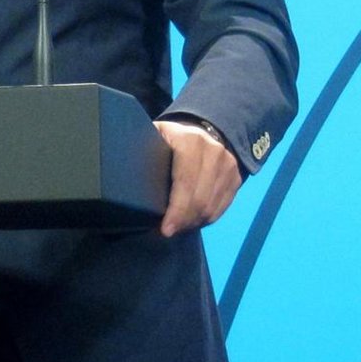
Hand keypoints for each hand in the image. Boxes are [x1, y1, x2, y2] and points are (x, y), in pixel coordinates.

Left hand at [154, 120, 240, 237]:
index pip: (185, 182)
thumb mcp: (156, 135)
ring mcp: (228, 166)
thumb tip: (124, 172)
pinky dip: (206, 219)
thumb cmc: (171, 138)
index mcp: (190, 141)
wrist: (204, 130)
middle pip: (200, 199)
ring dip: (193, 223)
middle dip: (183, 221)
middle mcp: (214, 152)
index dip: (176, 209)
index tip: (165, 229)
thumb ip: (143, 149)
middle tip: (168, 232)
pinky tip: (192, 222)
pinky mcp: (236, 178)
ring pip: (212, 207)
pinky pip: (222, 207)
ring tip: (177, 228)